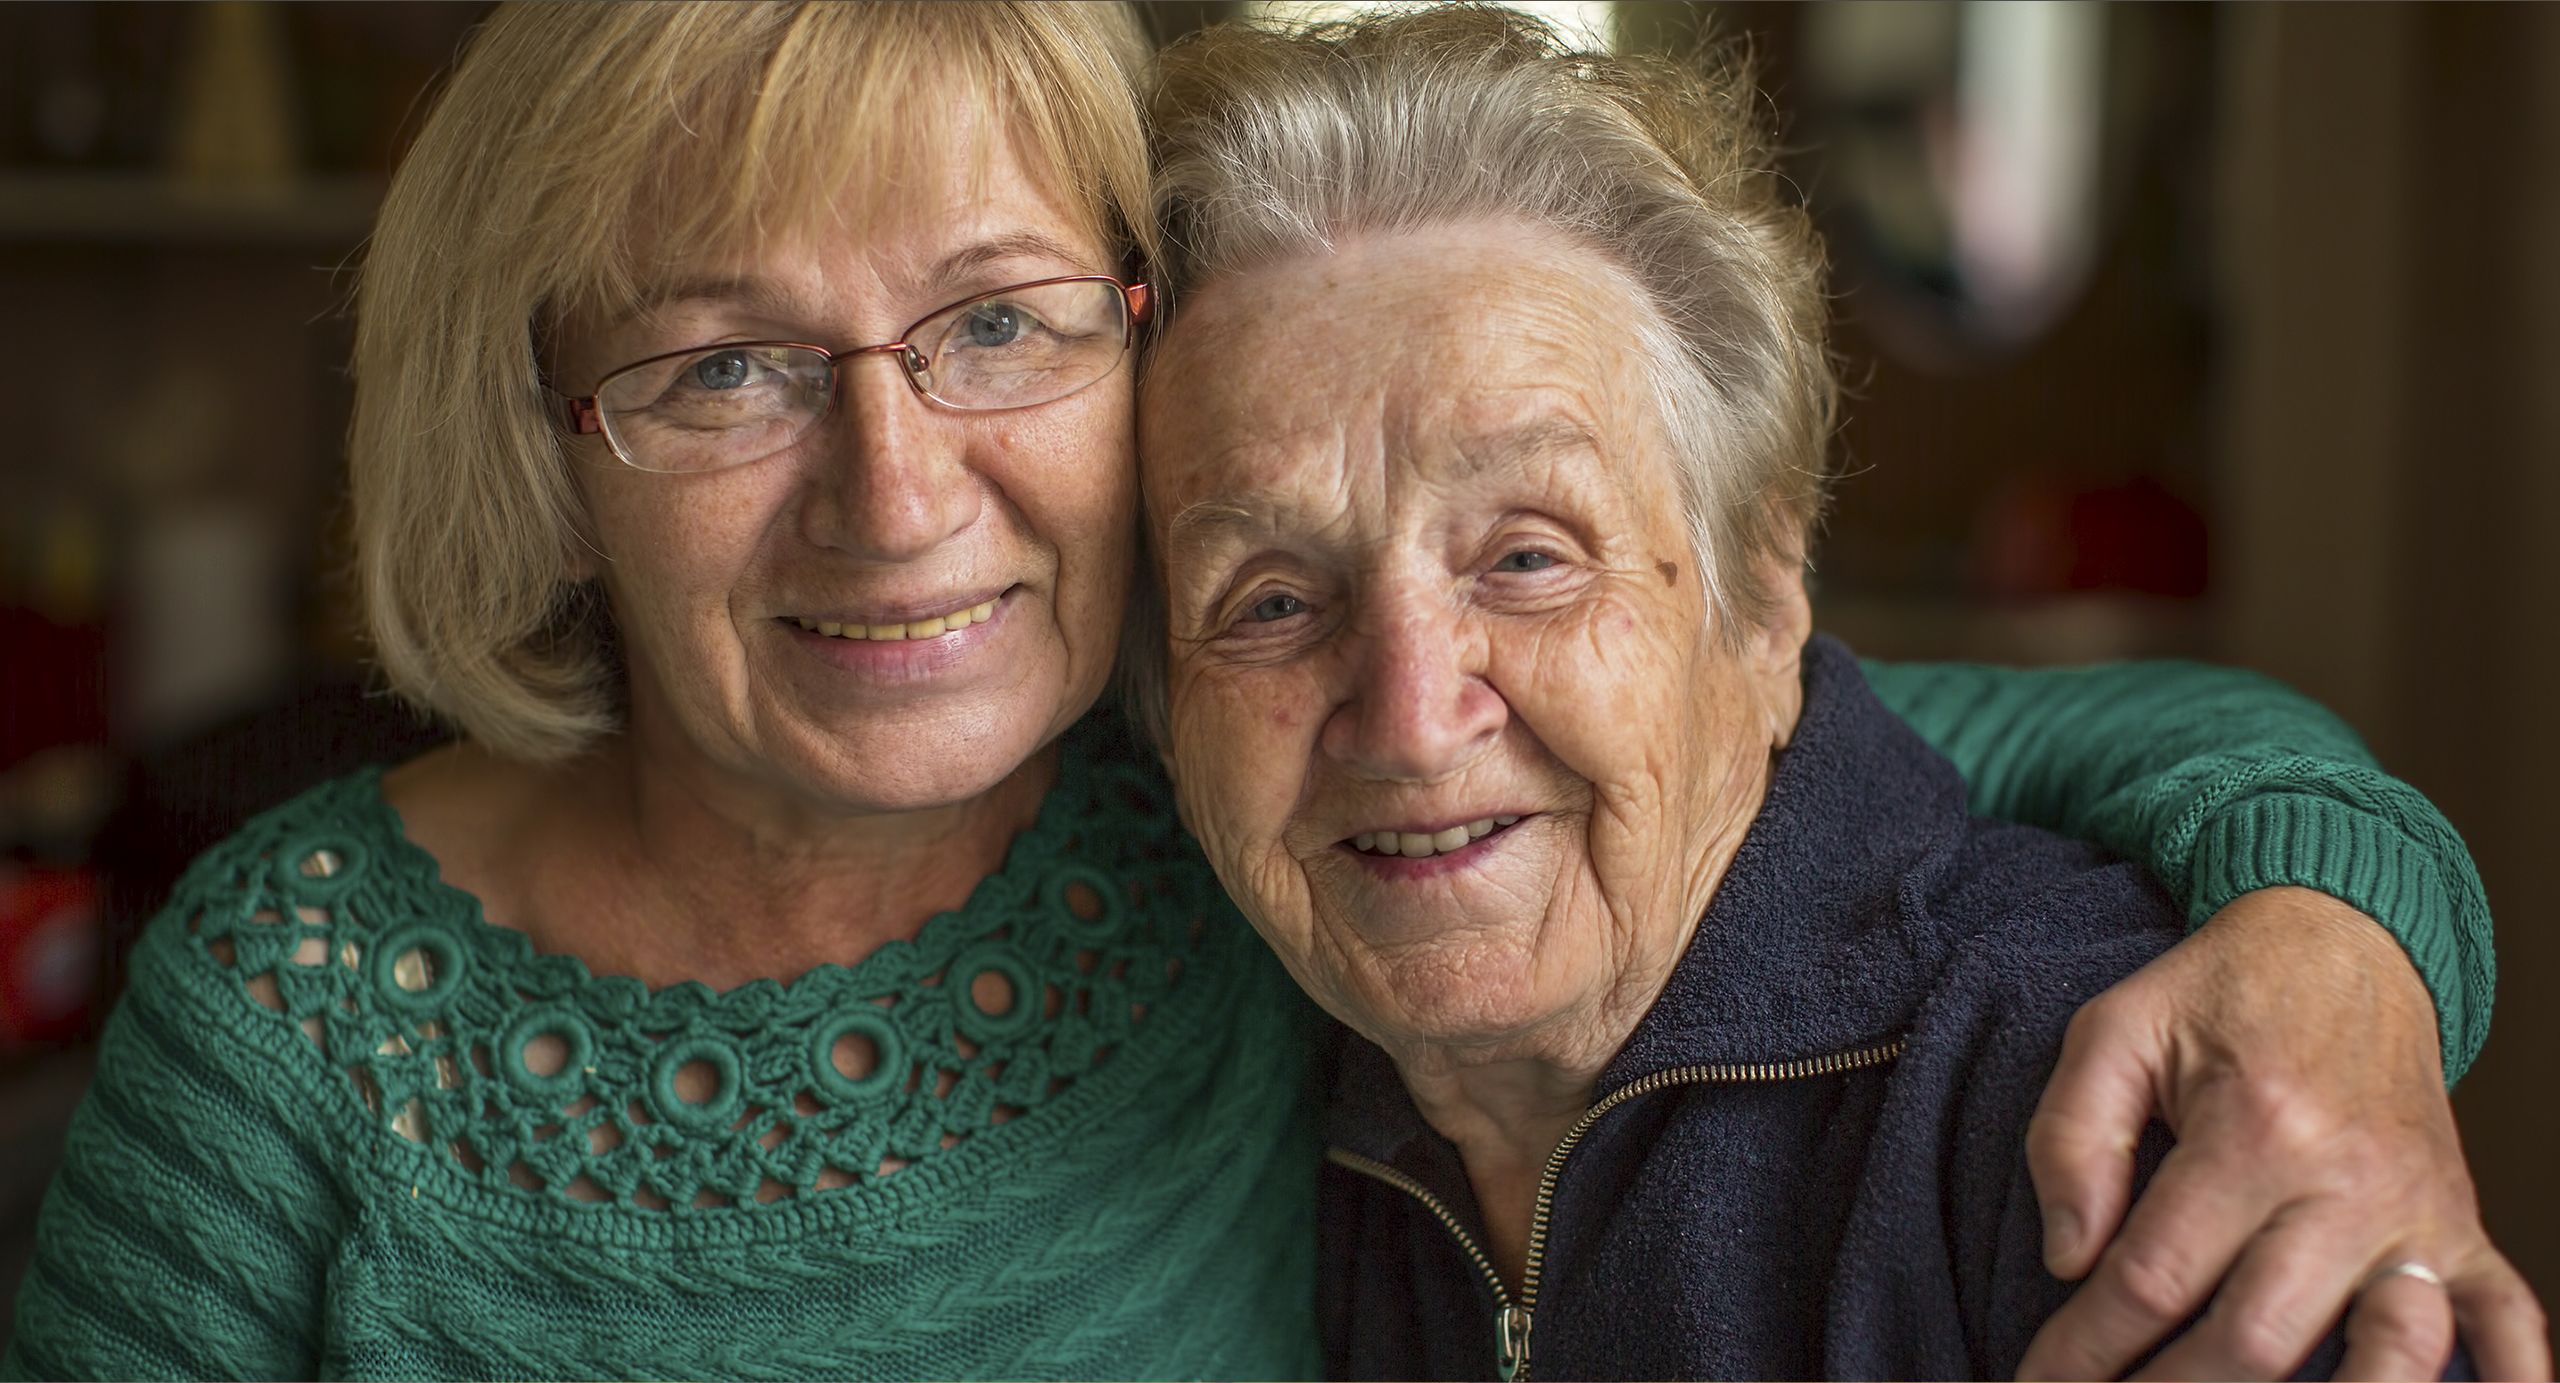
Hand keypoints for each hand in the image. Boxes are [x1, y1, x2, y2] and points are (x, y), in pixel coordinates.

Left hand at [2015, 887, 2548, 1380]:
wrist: (2344, 941)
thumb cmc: (2219, 994)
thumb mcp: (2114, 1032)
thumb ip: (2072, 1138)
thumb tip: (2070, 1258)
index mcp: (2252, 1130)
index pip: (2151, 1279)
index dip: (2086, 1348)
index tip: (2041, 1382)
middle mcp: (2347, 1182)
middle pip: (2253, 1340)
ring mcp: (2417, 1214)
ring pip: (2384, 1356)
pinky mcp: (2463, 1227)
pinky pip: (2510, 1320)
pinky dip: (2506, 1380)